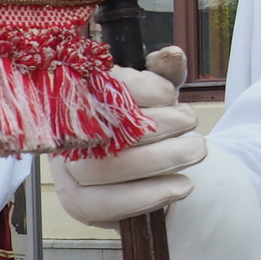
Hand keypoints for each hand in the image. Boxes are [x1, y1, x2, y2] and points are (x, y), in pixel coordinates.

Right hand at [57, 46, 207, 227]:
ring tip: (196, 150)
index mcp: (77, 96)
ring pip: (104, 169)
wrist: (143, 169)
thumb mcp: (156, 95)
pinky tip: (182, 186)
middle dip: (157, 126)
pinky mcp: (78, 203)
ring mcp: (66, 170)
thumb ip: (163, 75)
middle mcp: (64, 132)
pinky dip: (149, 196)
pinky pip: (106, 205)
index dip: (137, 89)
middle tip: (192, 122)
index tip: (169, 94)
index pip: (98, 86)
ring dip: (160, 159)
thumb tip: (170, 54)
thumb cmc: (144, 123)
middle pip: (102, 129)